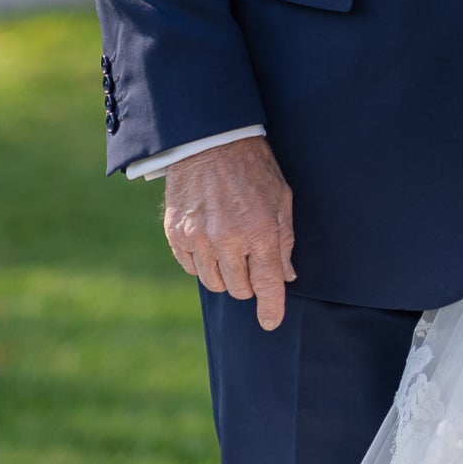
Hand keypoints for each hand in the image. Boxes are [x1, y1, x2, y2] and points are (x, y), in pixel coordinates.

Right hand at [162, 134, 295, 330]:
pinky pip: (192, 268)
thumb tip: (286, 276)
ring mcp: (197, 239)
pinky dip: (203, 263)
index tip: (270, 323)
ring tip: (232, 249)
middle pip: (239, 289)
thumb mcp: (283, 199)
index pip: (267, 285)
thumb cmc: (255, 168)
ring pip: (214, 283)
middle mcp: (227, 240)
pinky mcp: (175, 235)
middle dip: (251, 283)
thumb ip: (285, 240)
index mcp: (259, 231)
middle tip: (253, 260)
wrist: (211, 141)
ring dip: (226, 275)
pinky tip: (212, 242)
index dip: (271, 308)